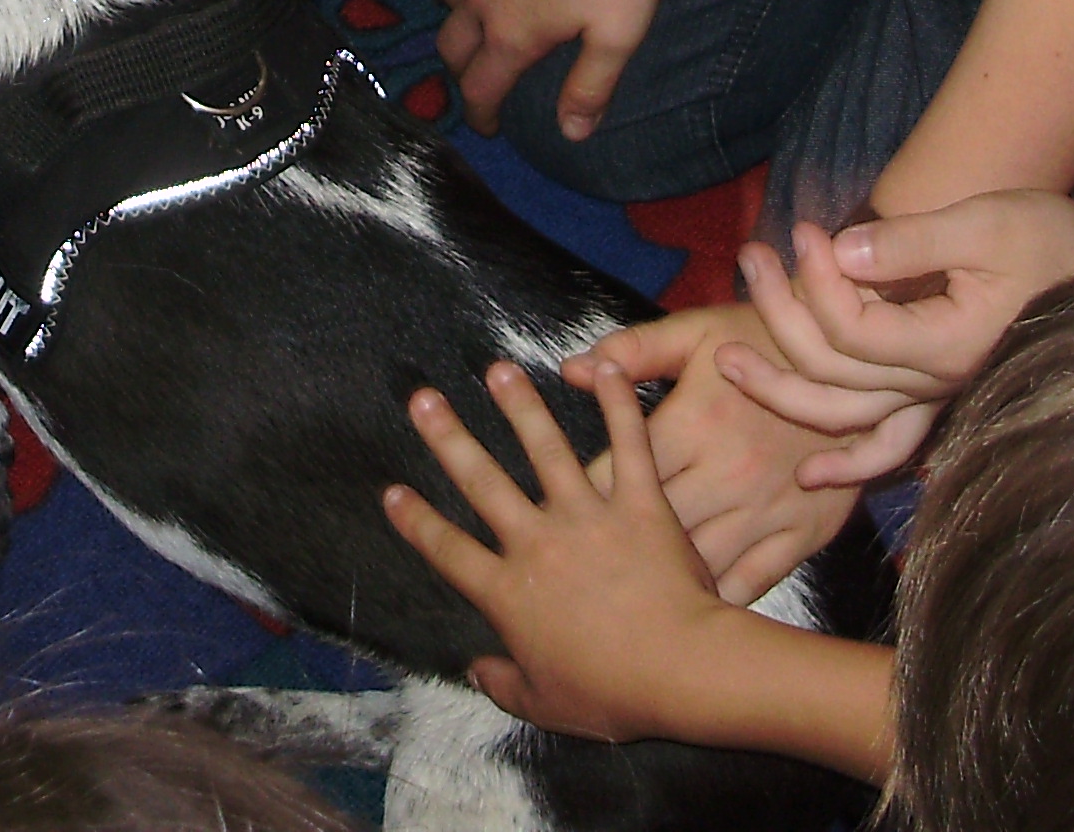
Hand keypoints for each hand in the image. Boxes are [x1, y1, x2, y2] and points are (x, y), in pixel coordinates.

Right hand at [385, 360, 744, 742]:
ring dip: (520, 406)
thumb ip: (505, 684)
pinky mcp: (640, 503)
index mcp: (510, 595)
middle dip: (449, 438)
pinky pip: (629, 445)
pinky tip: (605, 367)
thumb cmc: (614, 694)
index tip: (392, 493)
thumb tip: (477, 671)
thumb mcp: (547, 705)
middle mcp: (539, 544)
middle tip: (423, 398)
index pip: (449, 552)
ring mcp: (589, 517)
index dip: (417, 522)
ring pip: (547, 450)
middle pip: (483, 483)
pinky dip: (618, 404)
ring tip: (498, 370)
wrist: (681, 669)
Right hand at [441, 0, 668, 138]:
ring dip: (458, 7)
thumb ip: (591, 85)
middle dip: (461, 67)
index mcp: (512, 34)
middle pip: (452, 43)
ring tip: (477, 9)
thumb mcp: (618, 33)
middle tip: (479, 74)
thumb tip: (571, 134)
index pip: (481, 88)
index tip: (487, 127)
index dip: (481, 115)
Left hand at [568, 304, 860, 600]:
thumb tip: (570, 370)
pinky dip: (720, 606)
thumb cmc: (767, 338)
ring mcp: (767, 509)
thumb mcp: (697, 332)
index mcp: (692, 426)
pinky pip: (756, 581)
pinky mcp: (806, 532)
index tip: (544, 527)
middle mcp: (726, 475)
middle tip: (567, 587)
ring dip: (658, 594)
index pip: (616, 475)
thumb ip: (633, 351)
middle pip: (650, 531)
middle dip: (605, 561)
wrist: (861, 361)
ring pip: (700, 566)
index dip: (575, 503)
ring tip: (614, 623)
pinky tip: (689, 632)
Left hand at [706, 196, 1073, 485]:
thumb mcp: (987, 223)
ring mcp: (938, 398)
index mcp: (947, 346)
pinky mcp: (942, 396)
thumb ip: (910, 241)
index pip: (852, 331)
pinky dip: (851, 464)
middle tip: (752, 257)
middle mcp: (937, 385)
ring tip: (725, 358)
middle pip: (832, 372)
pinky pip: (892, 448)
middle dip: (779, 314)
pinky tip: (811, 476)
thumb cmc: (1058, 243)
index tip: (806, 229)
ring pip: (845, 416)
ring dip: (781, 389)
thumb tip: (841, 249)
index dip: (817, 280)